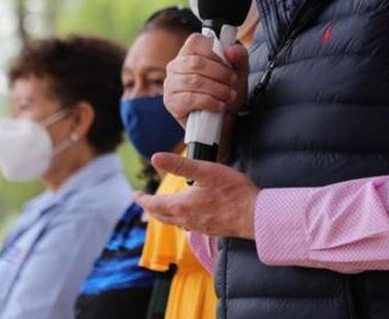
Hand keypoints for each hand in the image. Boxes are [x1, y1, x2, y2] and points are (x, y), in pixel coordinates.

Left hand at [132, 152, 259, 238]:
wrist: (254, 216)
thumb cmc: (232, 191)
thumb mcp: (205, 171)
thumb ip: (180, 165)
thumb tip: (155, 158)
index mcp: (181, 205)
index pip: (153, 204)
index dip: (142, 199)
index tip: (134, 194)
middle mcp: (186, 220)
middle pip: (161, 216)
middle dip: (150, 208)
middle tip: (144, 202)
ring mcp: (198, 227)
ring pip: (174, 222)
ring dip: (165, 214)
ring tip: (163, 208)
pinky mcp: (210, 230)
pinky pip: (188, 226)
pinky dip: (180, 219)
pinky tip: (188, 215)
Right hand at [163, 33, 248, 127]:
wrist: (223, 121)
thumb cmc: (225, 92)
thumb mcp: (239, 72)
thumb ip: (239, 57)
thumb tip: (230, 49)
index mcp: (189, 52)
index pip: (195, 41)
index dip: (215, 52)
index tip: (229, 64)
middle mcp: (176, 66)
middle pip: (196, 63)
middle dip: (220, 73)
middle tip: (233, 82)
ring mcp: (171, 84)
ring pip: (194, 81)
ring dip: (218, 89)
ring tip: (229, 95)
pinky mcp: (172, 103)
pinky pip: (190, 99)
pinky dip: (209, 102)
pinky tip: (219, 105)